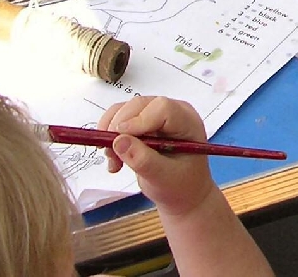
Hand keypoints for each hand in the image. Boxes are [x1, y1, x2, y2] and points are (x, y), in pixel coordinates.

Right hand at [98, 96, 214, 216]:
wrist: (184, 193)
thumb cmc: (181, 186)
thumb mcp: (164, 178)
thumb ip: (143, 160)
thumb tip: (119, 141)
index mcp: (186, 121)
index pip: (162, 108)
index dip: (138, 120)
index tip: (119, 139)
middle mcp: (172, 111)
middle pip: (140, 105)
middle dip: (119, 127)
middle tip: (111, 155)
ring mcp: (157, 115)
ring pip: (126, 110)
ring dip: (112, 133)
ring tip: (113, 161)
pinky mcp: (143, 121)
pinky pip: (121, 119)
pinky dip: (111, 137)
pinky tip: (114, 159)